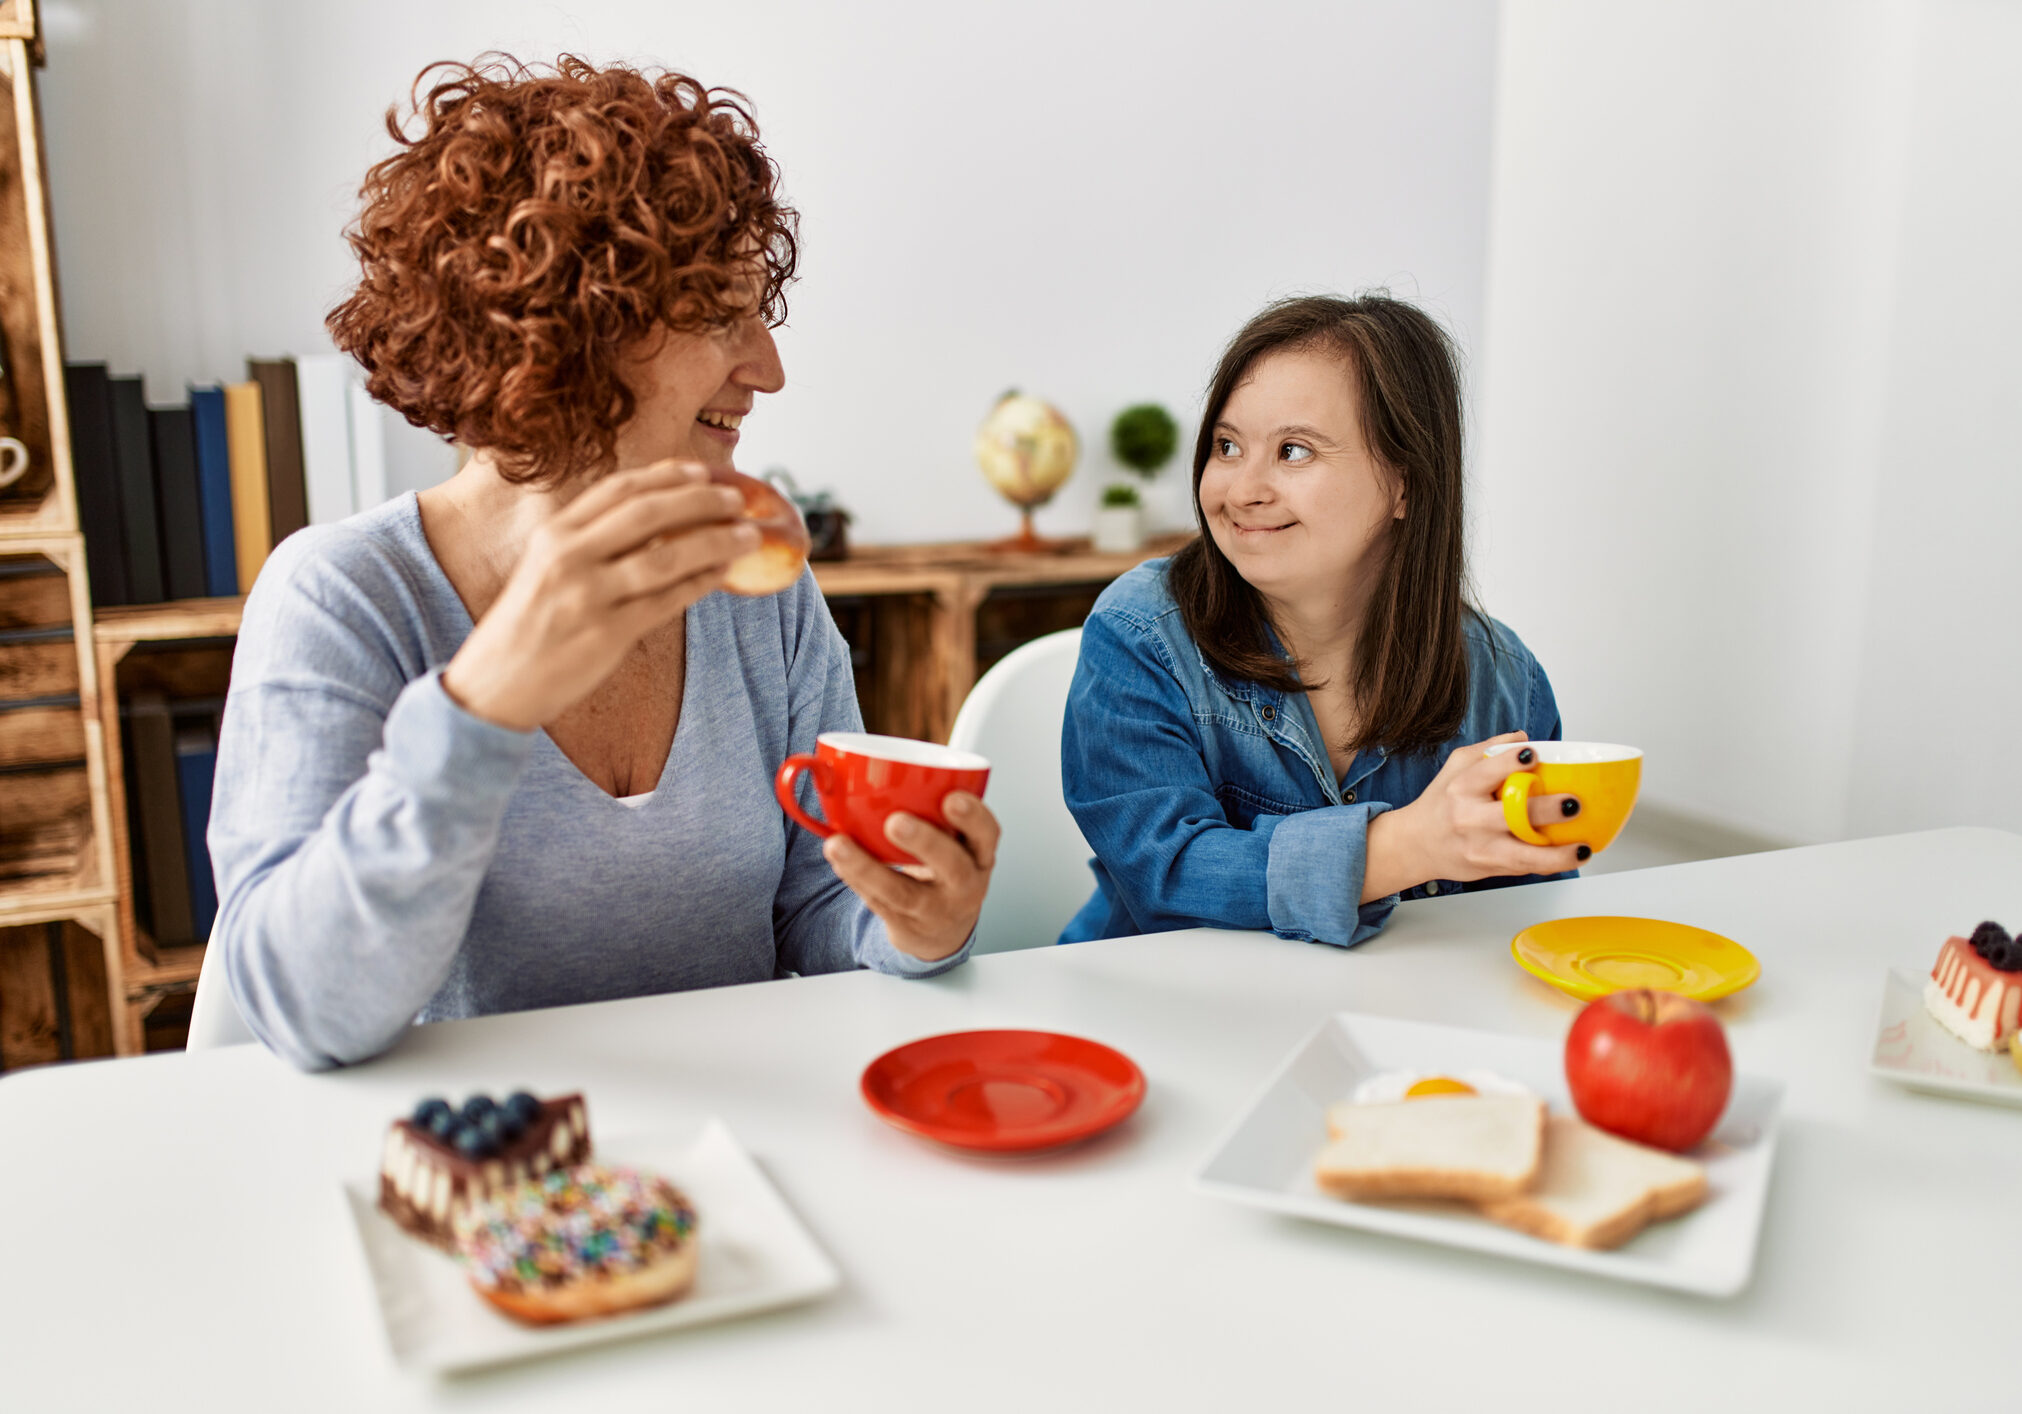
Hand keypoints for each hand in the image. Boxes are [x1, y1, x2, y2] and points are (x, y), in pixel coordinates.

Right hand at [442, 461, 756, 729]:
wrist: (493, 685)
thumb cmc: (527, 626)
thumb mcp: (545, 569)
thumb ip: (590, 541)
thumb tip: (658, 519)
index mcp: (553, 534)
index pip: (618, 489)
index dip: (666, 475)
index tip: (702, 470)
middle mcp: (568, 557)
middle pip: (648, 513)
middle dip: (700, 500)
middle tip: (737, 499)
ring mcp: (587, 595)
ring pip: (666, 557)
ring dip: (715, 542)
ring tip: (748, 536)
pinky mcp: (606, 632)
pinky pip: (667, 601)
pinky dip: (700, 584)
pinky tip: (722, 574)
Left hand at [821, 793, 998, 961]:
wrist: (941, 928)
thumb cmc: (944, 867)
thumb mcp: (956, 841)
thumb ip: (935, 808)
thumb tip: (874, 762)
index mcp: (979, 855)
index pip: (987, 834)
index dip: (974, 817)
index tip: (953, 797)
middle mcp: (963, 885)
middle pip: (952, 866)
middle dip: (924, 842)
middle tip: (896, 821)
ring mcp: (934, 909)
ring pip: (902, 892)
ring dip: (867, 867)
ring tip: (839, 844)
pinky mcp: (904, 925)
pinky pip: (876, 903)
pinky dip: (853, 878)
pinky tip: (837, 860)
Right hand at [1362, 732, 1586, 900]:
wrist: (1416, 845)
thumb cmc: (1441, 803)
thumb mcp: (1456, 767)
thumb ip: (1489, 749)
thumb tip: (1524, 737)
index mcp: (1462, 787)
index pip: (1488, 770)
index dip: (1513, 761)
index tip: (1534, 755)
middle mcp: (1470, 818)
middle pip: (1513, 814)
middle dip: (1547, 809)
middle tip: (1574, 803)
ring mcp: (1481, 847)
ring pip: (1523, 854)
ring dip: (1558, 853)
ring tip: (1582, 847)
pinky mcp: (1489, 867)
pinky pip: (1525, 867)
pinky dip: (1552, 864)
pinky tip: (1572, 856)